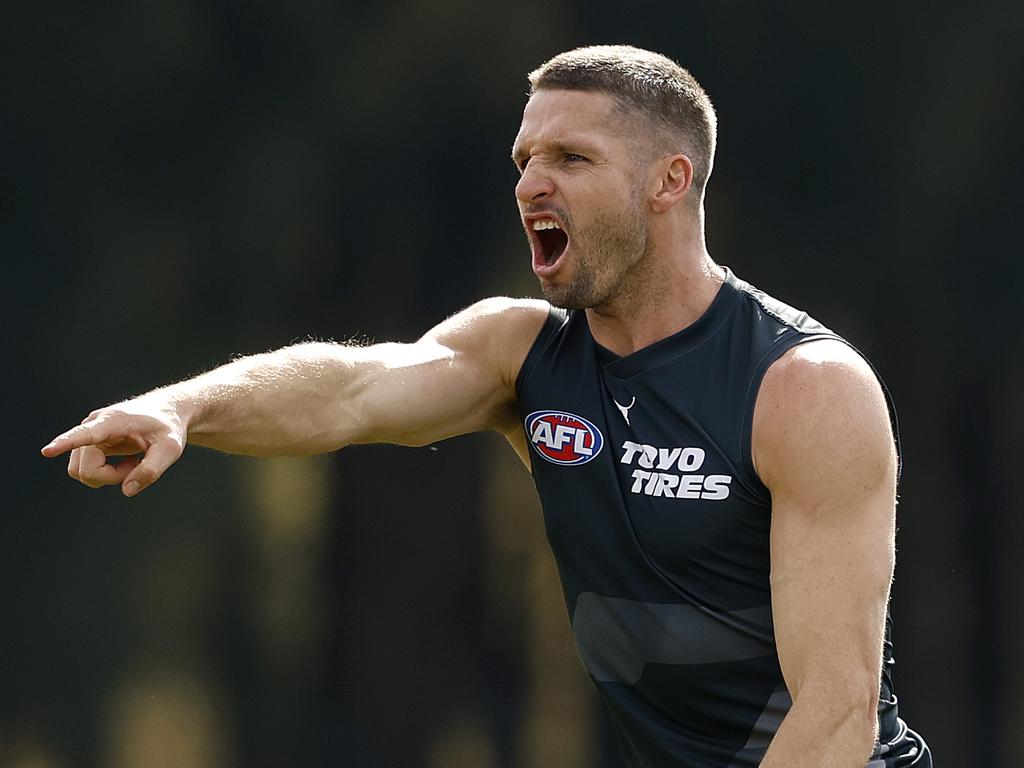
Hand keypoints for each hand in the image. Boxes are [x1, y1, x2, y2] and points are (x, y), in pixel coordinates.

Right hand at [41, 399, 186, 496]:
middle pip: (85, 468)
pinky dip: (107, 474)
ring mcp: (89, 435)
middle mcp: (93, 425)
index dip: (65, 443)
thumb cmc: (168, 428)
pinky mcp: (89, 444)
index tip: (47, 451)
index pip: (85, 434)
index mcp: (113, 422)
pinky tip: (127, 461)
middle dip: (111, 477)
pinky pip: (86, 470)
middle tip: (138, 466)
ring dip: (108, 476)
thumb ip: (152, 470)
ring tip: (133, 462)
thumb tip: (127, 491)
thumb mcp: (170, 449)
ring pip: (82, 471)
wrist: (166, 413)